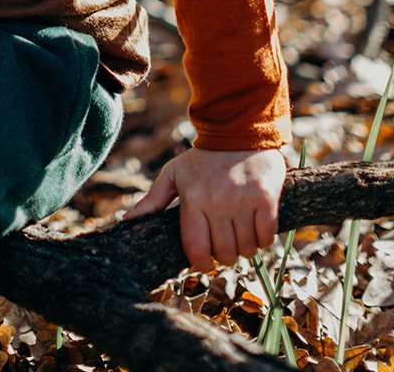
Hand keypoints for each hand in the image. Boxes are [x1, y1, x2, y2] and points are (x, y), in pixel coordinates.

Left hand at [124, 146, 285, 270]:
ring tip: (239, 230)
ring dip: (244, 247)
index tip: (204, 258)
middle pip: (224, 253)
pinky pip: (266, 236)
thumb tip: (127, 221)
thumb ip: (152, 200)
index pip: (196, 250)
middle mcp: (217, 202)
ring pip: (246, 248)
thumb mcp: (174, 174)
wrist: (238, 129)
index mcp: (193, 199)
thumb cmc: (202, 159)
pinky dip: (262, 238)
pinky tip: (256, 224)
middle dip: (224, 254)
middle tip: (224, 240)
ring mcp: (243, 200)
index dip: (201, 263)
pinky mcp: (266, 198)